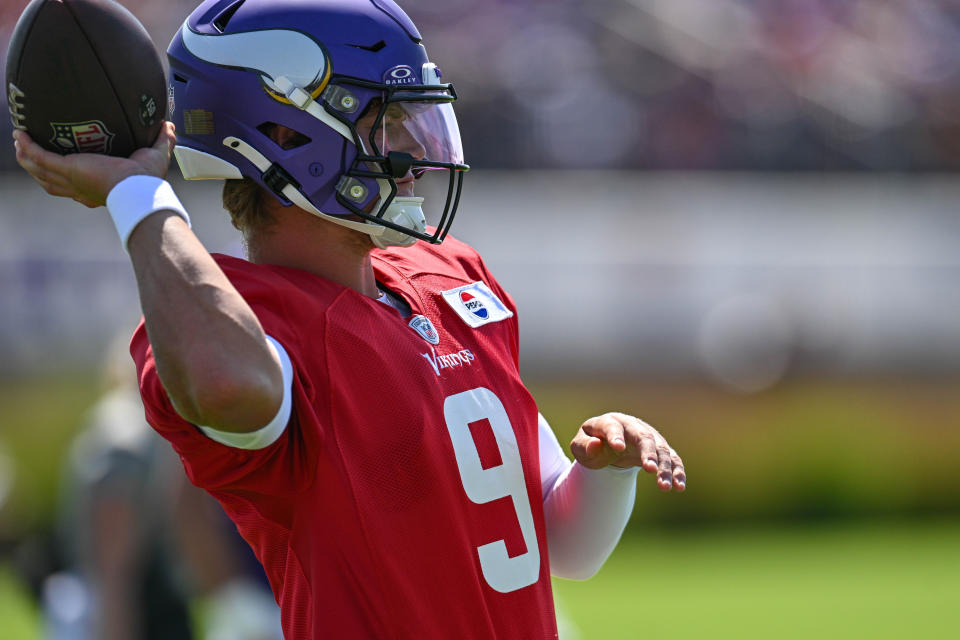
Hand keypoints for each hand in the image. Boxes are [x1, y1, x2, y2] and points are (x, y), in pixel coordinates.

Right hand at [12, 121, 175, 207]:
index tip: (63, 167)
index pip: (76, 186)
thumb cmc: (148, 180)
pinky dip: (29, 147)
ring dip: (27, 157)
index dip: (66, 178)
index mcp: (97, 188)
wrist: (139, 189)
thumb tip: (168, 124)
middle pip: (50, 180)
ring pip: (40, 170)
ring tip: (20, 143)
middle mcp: (81, 188)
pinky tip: (21, 135)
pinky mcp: (68, 169)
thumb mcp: (155, 156)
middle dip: (37, 166)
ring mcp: (72, 179)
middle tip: (28, 151)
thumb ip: (162, 140)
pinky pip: (41, 157)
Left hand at [570, 412, 685, 491]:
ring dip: (664, 467)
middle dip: (648, 452)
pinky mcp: (659, 449)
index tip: (617, 447)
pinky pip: (672, 459)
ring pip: (661, 449)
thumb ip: (584, 446)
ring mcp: (649, 437)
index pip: (613, 427)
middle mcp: (633, 426)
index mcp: (610, 422)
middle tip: (649, 469)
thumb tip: (595, 445)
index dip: (615, 436)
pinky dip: (677, 471)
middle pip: (644, 437)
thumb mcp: (581, 446)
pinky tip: (679, 487)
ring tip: (664, 487)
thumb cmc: (592, 443)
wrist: (609, 442)